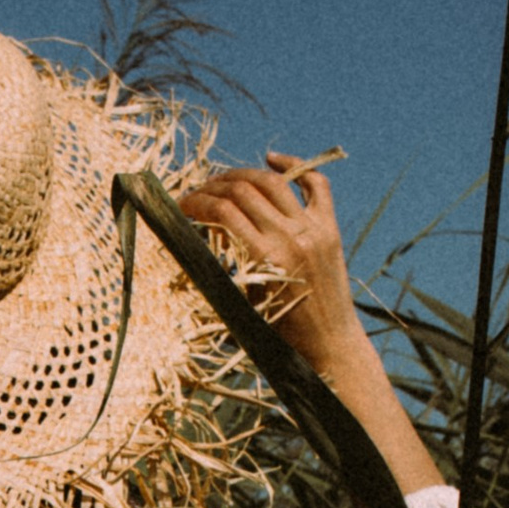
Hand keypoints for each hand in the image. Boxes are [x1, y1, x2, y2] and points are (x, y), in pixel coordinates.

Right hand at [177, 150, 442, 498]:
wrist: (329, 346)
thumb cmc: (279, 338)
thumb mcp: (241, 306)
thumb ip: (221, 271)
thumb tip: (193, 242)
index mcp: (267, 258)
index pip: (222, 212)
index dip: (196, 203)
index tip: (179, 206)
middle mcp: (292, 236)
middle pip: (244, 190)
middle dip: (213, 186)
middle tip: (196, 193)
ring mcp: (314, 228)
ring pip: (273, 181)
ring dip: (242, 175)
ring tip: (223, 181)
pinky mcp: (329, 227)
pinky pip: (315, 183)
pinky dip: (293, 166)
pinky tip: (272, 160)